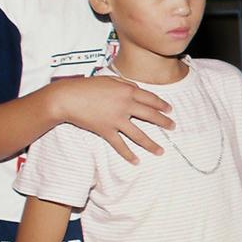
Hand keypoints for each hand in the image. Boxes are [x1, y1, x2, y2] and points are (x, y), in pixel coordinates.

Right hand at [50, 76, 172, 163]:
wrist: (67, 98)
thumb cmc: (86, 86)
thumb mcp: (109, 79)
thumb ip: (125, 83)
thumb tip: (137, 88)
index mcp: (127, 90)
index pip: (150, 98)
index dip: (162, 104)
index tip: (170, 110)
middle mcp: (125, 105)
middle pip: (150, 115)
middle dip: (164, 122)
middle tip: (173, 127)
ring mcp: (116, 119)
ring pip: (139, 134)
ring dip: (151, 144)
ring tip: (161, 151)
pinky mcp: (106, 131)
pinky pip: (120, 145)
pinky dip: (128, 154)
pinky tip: (136, 161)